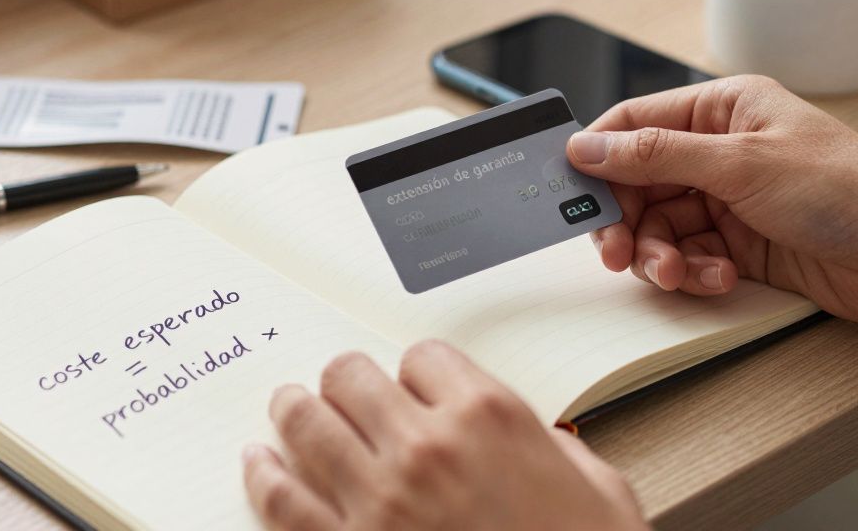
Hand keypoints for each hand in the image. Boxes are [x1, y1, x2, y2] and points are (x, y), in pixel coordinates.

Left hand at [242, 341, 648, 530]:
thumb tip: (537, 437)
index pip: (422, 357)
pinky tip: (258, 462)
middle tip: (344, 391)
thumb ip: (553, 446)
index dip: (416, 372)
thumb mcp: (599, 487)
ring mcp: (381, 500)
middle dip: (348, 381)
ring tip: (289, 408)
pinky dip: (263, 475)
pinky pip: (283, 500)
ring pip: (307, 422)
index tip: (414, 386)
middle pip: (352, 376)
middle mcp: (427, 447)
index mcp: (489, 417)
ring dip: (296, 410)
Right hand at [565, 75, 857, 329]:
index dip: (599, 154)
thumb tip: (589, 147)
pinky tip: (717, 277)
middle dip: (628, 221)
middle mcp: (722, 151)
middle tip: (618, 252)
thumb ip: (656, 155)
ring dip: (661, 254)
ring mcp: (731, 200)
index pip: (636, 122)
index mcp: (723, 109)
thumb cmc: (850, 190)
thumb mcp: (741, 164)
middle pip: (640, 183)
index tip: (571, 190)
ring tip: (676, 274)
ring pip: (661, 227)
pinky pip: (689, 256)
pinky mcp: (741, 245)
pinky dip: (692, 272)